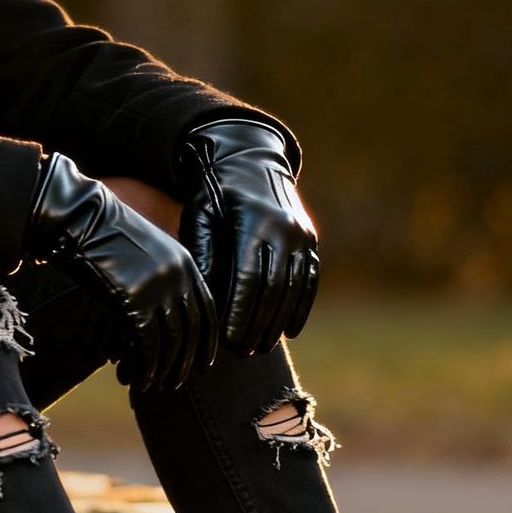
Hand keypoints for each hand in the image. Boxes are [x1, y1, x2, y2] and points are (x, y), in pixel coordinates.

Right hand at [24, 152, 215, 390]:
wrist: (79, 220)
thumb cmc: (104, 235)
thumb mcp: (145, 251)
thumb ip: (161, 276)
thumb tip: (162, 315)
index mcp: (186, 262)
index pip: (207, 311)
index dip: (206, 342)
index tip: (202, 364)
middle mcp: (178, 276)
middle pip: (191, 330)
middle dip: (185, 361)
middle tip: (175, 382)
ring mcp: (158, 288)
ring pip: (171, 342)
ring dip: (164, 369)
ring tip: (155, 386)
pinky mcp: (134, 301)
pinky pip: (147, 345)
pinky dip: (144, 367)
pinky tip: (137, 379)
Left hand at [175, 118, 319, 356]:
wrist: (250, 160)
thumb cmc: (214, 193)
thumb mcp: (200, 215)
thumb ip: (203, 253)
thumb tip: (203, 298)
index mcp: (253, 223)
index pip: (249, 278)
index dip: (240, 312)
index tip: (228, 338)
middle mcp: (284, 229)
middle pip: (274, 288)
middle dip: (258, 323)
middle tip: (243, 351)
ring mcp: (302, 234)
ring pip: (294, 287)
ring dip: (278, 322)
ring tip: (260, 347)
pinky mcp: (311, 239)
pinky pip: (310, 279)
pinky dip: (301, 307)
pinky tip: (290, 331)